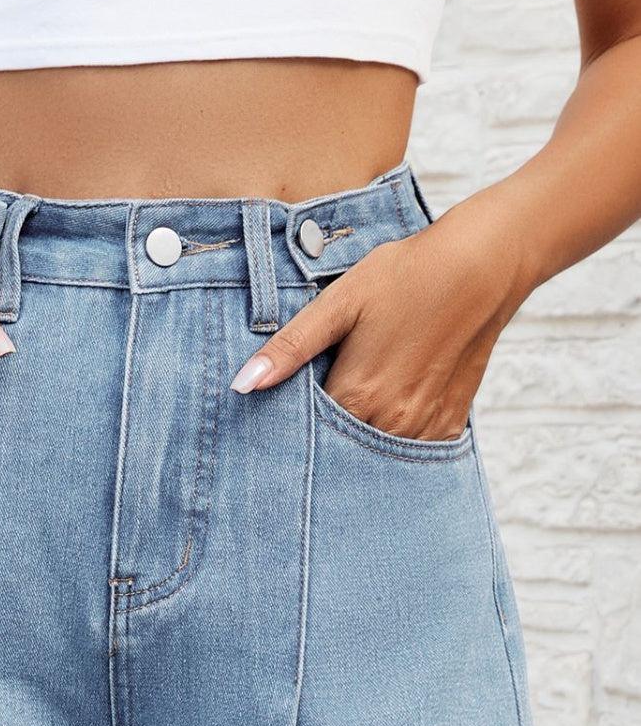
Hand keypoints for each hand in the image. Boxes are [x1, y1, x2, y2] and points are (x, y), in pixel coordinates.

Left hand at [229, 197, 530, 441]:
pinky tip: (382, 418)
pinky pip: (407, 453)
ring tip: (351, 413)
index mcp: (356, 397)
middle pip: (337, 453)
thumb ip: (290, 349)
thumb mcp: (340, 303)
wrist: (484, 267)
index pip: (304, 436)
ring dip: (355, 446)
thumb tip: (241, 386)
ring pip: (372, 458)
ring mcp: (421, 430)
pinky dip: (389, 444)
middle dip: (319, 445)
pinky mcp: (447, 426)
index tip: (269, 426)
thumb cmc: (407, 276)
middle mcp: (389, 424)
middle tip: (306, 425)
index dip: (286, 429)